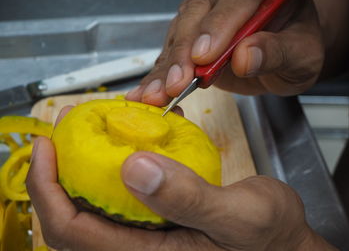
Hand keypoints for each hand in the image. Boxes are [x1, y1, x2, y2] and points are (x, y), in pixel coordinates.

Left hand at [26, 109, 335, 250]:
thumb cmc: (267, 236)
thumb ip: (188, 197)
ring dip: (80, 166)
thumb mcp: (238, 215)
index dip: (48, 189)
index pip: (73, 232)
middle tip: (62, 130)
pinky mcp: (156, 220)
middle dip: (56, 173)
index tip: (47, 146)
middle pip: (72, 219)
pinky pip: (119, 195)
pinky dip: (110, 166)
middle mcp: (139, 250)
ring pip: (91, 205)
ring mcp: (145, 236)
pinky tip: (125, 140)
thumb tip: (133, 168)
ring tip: (87, 128)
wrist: (282, 239)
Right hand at [126, 0, 323, 105]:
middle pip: (198, 13)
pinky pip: (171, 54)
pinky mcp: (190, 39)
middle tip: (178, 81)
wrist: (283, 55)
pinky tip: (146, 91)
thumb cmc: (295, 49)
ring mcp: (205, 15)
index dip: (219, 25)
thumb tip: (245, 58)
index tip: (205, 56)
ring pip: (179, 32)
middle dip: (185, 50)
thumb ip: (277, 52)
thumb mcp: (301, 54)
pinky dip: (159, 76)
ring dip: (166, 67)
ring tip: (157, 94)